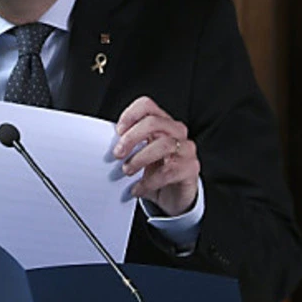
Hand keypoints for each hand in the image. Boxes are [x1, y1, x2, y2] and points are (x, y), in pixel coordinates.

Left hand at [114, 96, 199, 215]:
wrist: (174, 195)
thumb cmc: (155, 172)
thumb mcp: (140, 155)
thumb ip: (129, 147)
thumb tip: (110, 146)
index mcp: (161, 123)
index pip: (147, 106)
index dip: (130, 115)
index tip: (118, 132)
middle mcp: (176, 132)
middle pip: (154, 122)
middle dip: (132, 137)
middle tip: (118, 154)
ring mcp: (186, 149)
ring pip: (164, 145)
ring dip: (140, 159)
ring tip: (127, 171)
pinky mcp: (191, 168)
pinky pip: (169, 171)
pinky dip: (149, 181)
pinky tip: (138, 188)